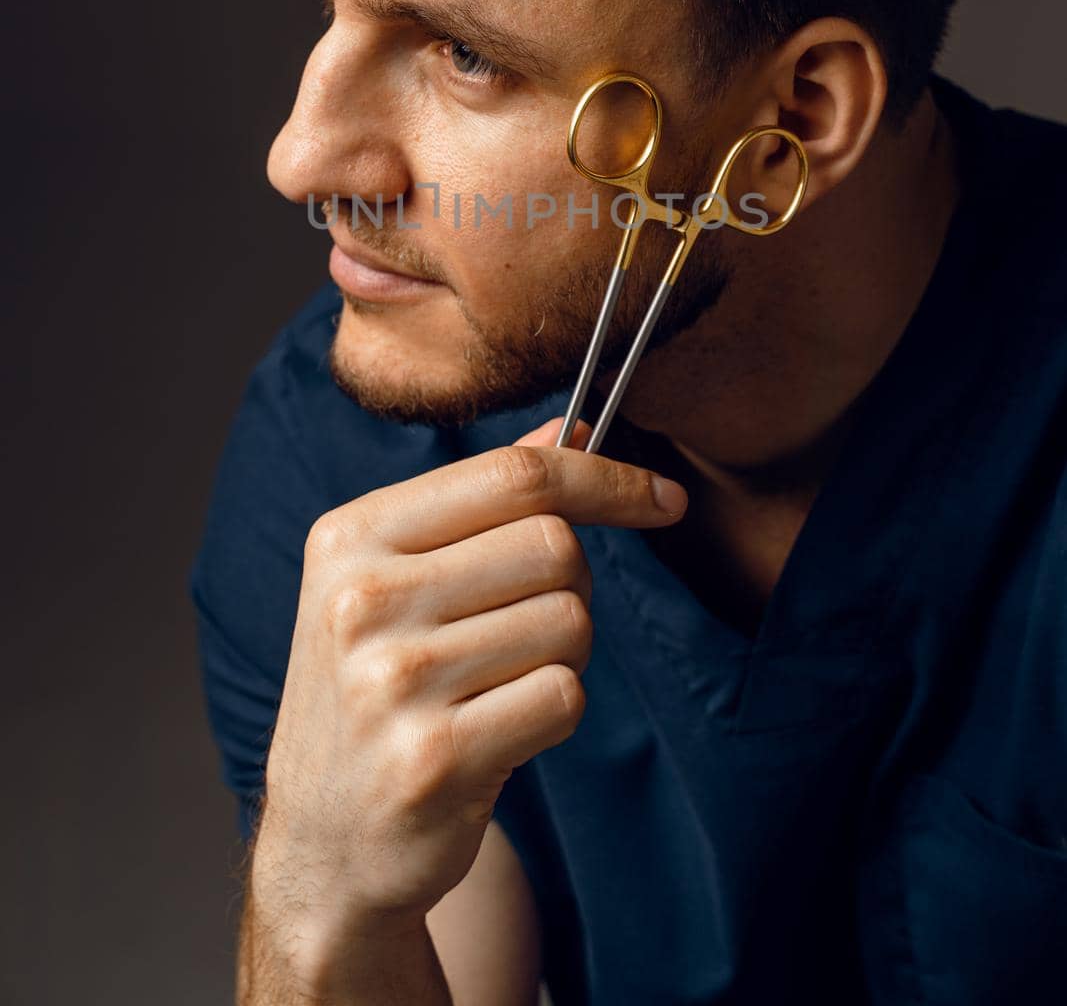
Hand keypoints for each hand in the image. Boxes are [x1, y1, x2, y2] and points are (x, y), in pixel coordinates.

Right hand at [250, 418, 687, 986]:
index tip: (662, 498)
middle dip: (573, 585)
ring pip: (567, 621)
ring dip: (564, 653)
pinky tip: (500, 731)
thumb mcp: (398, 579)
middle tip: (531, 626)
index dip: (605, 479)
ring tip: (501, 684)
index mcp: (351, 536)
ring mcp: (391, 681)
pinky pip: (562, 696)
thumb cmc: (375, 690)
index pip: (513, 474)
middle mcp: (361, 599)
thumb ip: (483, 500)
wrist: (324, 844)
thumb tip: (576, 428)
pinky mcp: (433, 759)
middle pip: (553, 545)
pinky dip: (554, 711)